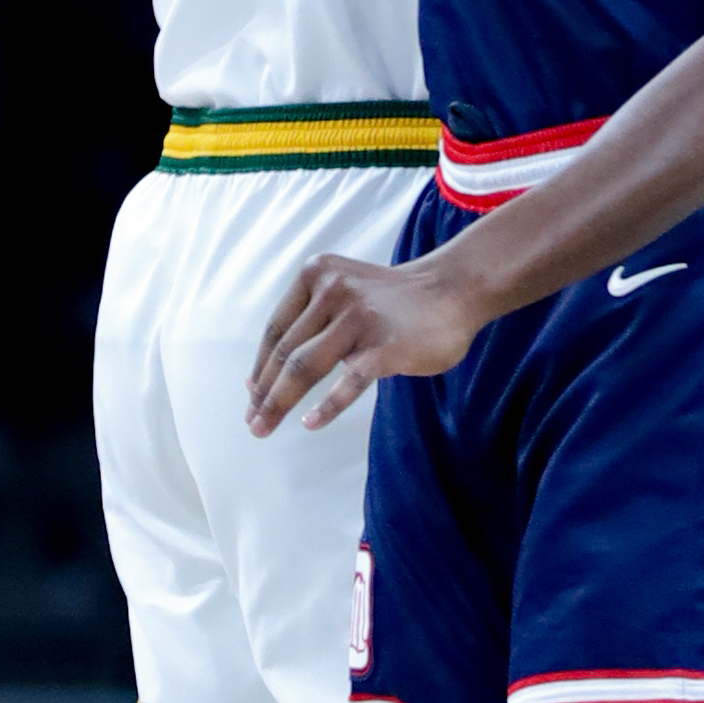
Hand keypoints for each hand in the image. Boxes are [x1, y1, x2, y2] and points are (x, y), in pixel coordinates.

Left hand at [246, 242, 479, 438]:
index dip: (260, 367)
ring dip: (281, 402)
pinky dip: (328, 406)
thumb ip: (310, 324)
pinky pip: (349, 381)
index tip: (251, 397)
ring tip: (265, 427)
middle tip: (253, 423)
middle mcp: (332, 291)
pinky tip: (311, 423)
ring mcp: (359, 318)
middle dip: (264, 392)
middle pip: (287, 352)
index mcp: (316, 275)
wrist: (452, 290)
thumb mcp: (343, 292)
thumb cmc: (391, 301)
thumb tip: (265, 377)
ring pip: (307, 366)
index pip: (277, 329)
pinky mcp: (385, 346)